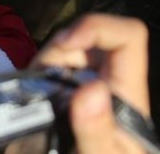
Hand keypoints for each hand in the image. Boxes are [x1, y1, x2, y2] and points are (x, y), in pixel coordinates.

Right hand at [32, 14, 149, 152]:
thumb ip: (97, 130)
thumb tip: (91, 88)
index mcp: (128, 92)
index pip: (128, 36)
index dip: (97, 28)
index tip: (66, 46)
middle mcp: (111, 84)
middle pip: (90, 39)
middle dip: (59, 49)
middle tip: (39, 78)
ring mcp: (90, 91)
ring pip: (68, 53)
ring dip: (45, 63)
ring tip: (33, 92)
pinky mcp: (70, 100)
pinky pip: (54, 73)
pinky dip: (39, 77)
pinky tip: (31, 99)